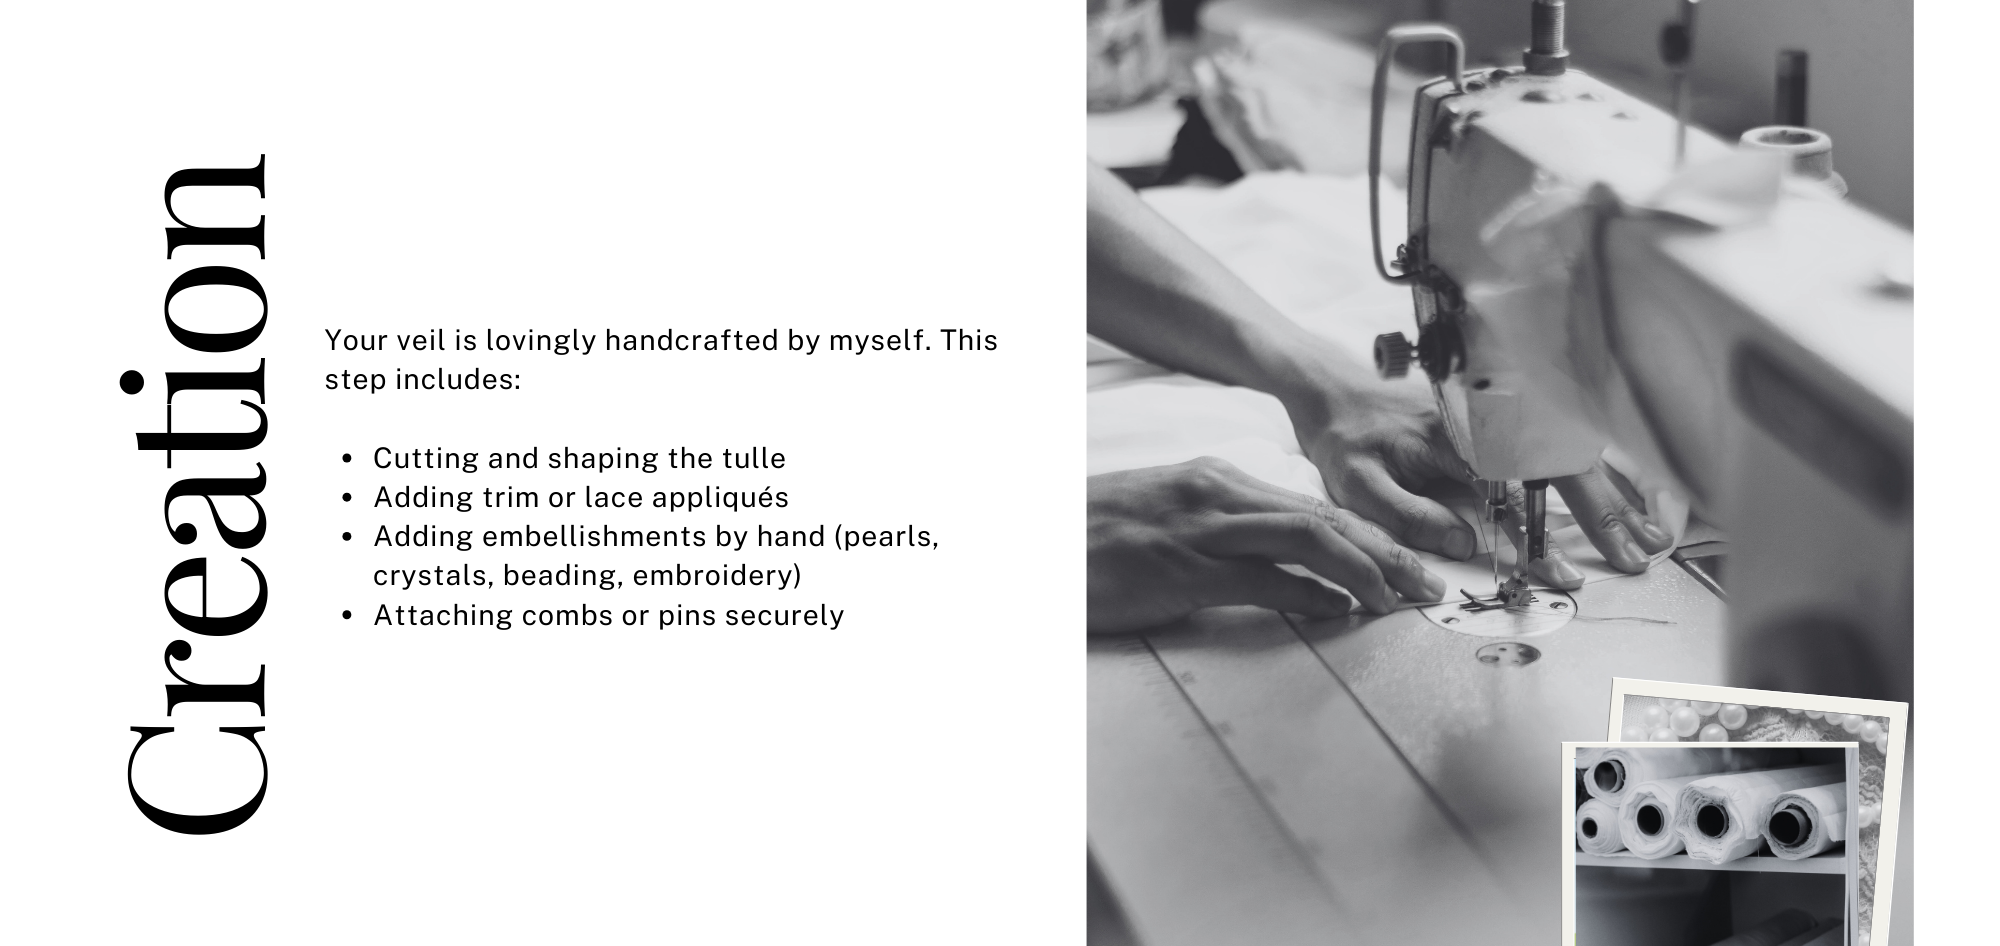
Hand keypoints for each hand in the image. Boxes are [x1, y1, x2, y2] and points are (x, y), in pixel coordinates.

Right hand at [1088, 457, 1446, 633]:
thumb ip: (1223, 536)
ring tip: (1399, 598)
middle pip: (1324, 516)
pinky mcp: (1180, 568)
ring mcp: (1199, 530)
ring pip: (1307, 538)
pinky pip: (1261, 578)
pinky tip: (1337, 612)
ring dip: (1365, 569)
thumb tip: (1281, 567)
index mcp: (1215, 481)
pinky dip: (1308, 594)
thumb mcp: (1167, 523)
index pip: (1312, 506)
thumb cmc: (1095, 541)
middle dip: (1387, 550)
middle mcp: (1216, 495)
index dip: (1370, 536)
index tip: (1406, 563)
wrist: (1037, 545)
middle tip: (1429, 583)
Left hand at [1284, 378, 1674, 590]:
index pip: (1515, 490)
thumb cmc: (1343, 436)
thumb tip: (1463, 547)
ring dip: (1615, 491)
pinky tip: (1627, 496)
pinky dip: (1598, 471)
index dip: (1545, 535)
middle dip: (1606, 512)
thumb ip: (1409, 516)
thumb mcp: (1358, 484)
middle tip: (1636, 555)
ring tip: (1651, 532)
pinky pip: (1561, 445)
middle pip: (1563, 466)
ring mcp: (1500, 417)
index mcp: (1455, 438)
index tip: (1567, 570)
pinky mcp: (1503, 419)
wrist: (1330, 387)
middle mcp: (1488, 422)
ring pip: (1572, 452)